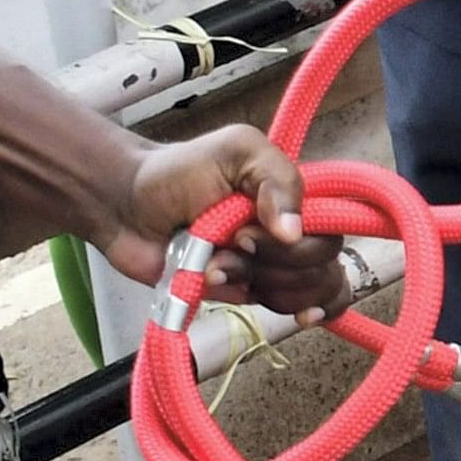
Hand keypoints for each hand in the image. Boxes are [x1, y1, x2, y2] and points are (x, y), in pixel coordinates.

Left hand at [87, 120, 348, 317]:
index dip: (312, 242)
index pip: (336, 227)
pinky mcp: (245, 292)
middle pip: (323, 264)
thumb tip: (294, 232)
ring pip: (306, 291)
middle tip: (233, 242)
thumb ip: (277, 180)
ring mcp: (269, 266)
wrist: (125, 208)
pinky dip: (279, 307)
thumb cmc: (179, 171)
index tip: (277, 237)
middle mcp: (290, 232)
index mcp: (294, 197)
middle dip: (278, 262)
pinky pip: (283, 310)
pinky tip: (284, 310)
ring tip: (217, 267)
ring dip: (262, 283)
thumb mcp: (237, 150)